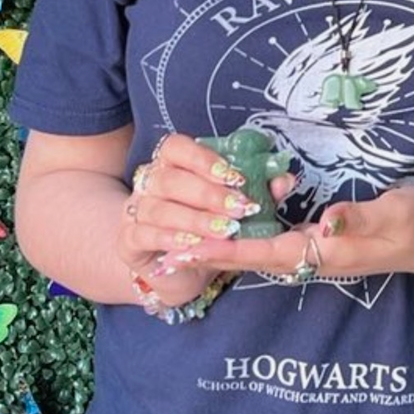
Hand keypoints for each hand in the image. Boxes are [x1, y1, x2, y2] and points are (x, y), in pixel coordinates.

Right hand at [117, 131, 294, 304]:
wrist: (176, 266)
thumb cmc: (206, 226)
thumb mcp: (233, 207)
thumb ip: (259, 190)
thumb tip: (285, 180)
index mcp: (171, 165)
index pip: (176, 148)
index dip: (203, 159)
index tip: (235, 176)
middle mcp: (149, 183)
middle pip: (170, 178)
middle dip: (208, 194)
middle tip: (240, 208)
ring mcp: (136, 210)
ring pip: (159, 208)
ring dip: (195, 219)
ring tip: (225, 230)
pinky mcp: (128, 240)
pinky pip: (144, 234)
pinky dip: (170, 238)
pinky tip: (193, 244)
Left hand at [171, 184, 413, 286]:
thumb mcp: (398, 214)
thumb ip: (362, 217)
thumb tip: (327, 221)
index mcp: (328, 251)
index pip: (268, 252)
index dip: (230, 249)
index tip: (192, 247)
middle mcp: (317, 257)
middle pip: (255, 258)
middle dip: (215, 252)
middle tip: (169, 247)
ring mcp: (320, 253)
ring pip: (263, 253)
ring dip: (227, 248)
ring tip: (188, 241)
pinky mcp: (324, 244)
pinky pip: (278, 245)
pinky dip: (250, 239)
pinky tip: (234, 228)